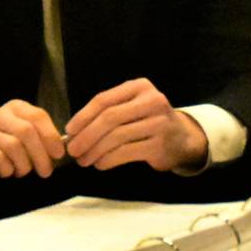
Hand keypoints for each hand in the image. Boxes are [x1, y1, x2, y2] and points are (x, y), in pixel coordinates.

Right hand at [0, 99, 63, 187]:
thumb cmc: (3, 144)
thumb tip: (60, 151)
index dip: (51, 136)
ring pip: (12, 145)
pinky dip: (7, 169)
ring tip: (24, 172)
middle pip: (26, 131)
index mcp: (14, 107)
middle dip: (40, 154)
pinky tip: (8, 171)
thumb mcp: (22, 135)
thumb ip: (40, 137)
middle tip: (46, 171)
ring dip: (24, 164)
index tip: (58, 154)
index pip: (37, 116)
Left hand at [65, 78, 208, 172]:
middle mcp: (152, 101)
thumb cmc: (147, 122)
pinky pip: (125, 153)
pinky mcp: (160, 145)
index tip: (69, 131)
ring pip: (116, 137)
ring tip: (84, 160)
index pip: (104, 100)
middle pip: (109, 118)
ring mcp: (159, 123)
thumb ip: (106, 113)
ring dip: (94, 151)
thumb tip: (73, 132)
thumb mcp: (131, 107)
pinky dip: (108, 160)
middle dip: (86, 136)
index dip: (83, 116)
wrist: (181, 138)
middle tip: (73, 151)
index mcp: (139, 87)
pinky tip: (100, 164)